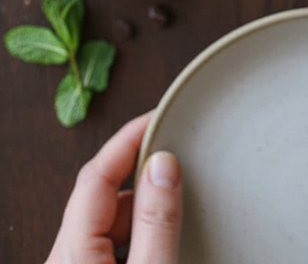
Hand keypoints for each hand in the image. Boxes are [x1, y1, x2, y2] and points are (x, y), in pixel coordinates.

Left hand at [46, 113, 181, 263]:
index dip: (129, 139)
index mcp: (73, 253)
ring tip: (182, 205)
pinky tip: (166, 238)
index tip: (158, 118)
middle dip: (143, 175)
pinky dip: (140, 233)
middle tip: (181, 158)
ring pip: (111, 222)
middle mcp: (66, 259)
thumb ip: (155, 222)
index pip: (96, 175)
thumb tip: (163, 165)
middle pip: (104, 197)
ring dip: (144, 209)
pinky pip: (113, 244)